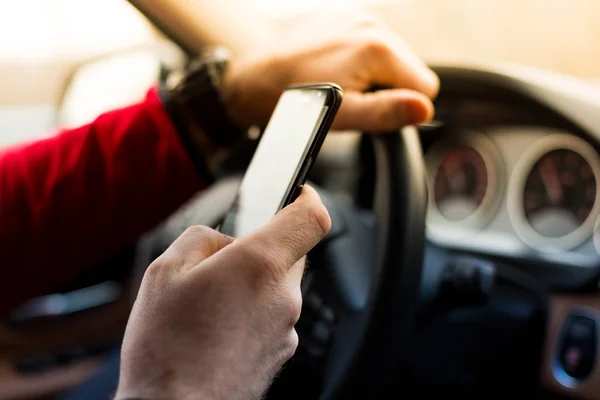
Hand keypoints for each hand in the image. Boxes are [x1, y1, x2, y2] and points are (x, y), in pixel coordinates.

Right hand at [115, 186, 330, 399]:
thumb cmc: (167, 348)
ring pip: (278, 287)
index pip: (311, 218)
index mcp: (260, 265)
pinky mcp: (280, 354)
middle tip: (222, 263)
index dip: (308, 199)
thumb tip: (223, 242)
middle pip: (291, 253)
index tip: (299, 193)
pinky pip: (273, 317)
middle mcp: (283, 296)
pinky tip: (218, 329)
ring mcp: (286, 329)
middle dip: (262, 249)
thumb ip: (202, 239)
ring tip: (210, 306)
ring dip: (253, 284)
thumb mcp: (165, 272)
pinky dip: (253, 313)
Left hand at [223, 14, 437, 132]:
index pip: (426, 87)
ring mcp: (359, 18)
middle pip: (411, 69)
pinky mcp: (346, 17)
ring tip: (344, 84)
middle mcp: (373, 26)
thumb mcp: (345, 115)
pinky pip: (373, 44)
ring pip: (394, 57)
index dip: (402, 105)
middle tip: (355, 98)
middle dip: (390, 88)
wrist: (260, 78)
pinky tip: (338, 70)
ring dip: (376, 75)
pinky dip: (362, 60)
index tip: (372, 108)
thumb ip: (387, 112)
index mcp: (378, 49)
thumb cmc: (300, 100)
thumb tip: (423, 110)